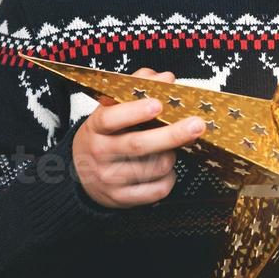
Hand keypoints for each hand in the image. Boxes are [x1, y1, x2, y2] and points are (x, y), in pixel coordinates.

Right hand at [71, 68, 204, 208]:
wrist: (81, 175)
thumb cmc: (106, 135)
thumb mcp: (112, 108)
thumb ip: (138, 87)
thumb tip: (166, 78)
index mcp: (96, 127)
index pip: (111, 118)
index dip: (134, 111)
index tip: (158, 104)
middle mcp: (100, 153)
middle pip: (138, 145)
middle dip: (171, 135)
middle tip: (197, 125)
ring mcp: (109, 179)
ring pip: (154, 167)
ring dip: (171, 155)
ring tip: (170, 148)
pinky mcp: (121, 199)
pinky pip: (157, 190)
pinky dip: (169, 178)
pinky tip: (164, 169)